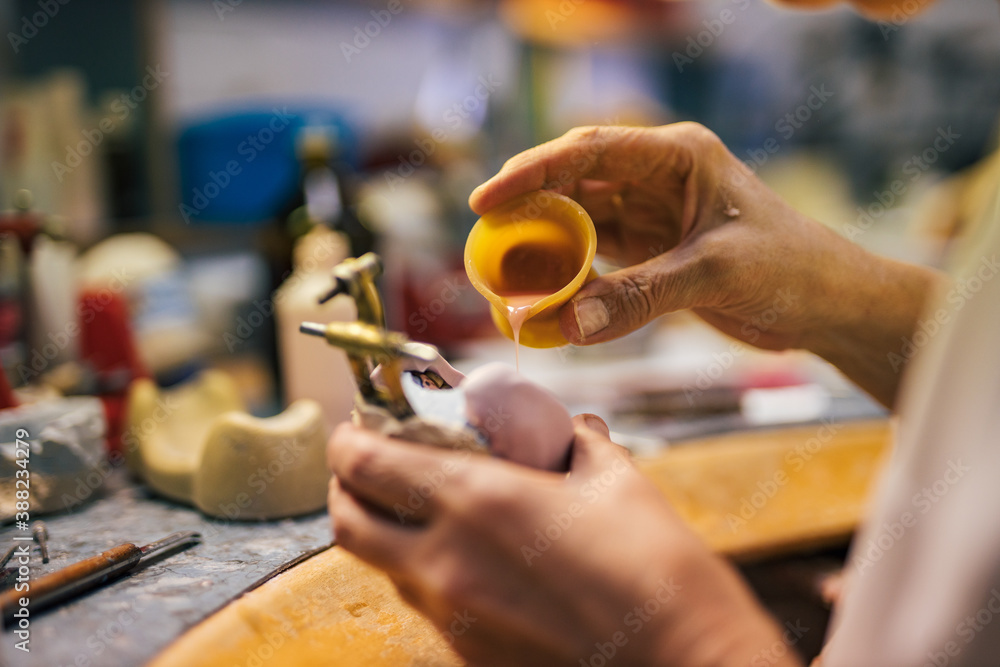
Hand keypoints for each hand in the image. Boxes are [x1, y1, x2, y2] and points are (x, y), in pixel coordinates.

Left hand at [327, 415, 801, 666]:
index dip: (348, 438)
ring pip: (384, 567)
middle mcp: (446, 562)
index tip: (358, 424)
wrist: (685, 663)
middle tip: (370, 464)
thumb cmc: (658, 567)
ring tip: (426, 507)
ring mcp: (454, 616)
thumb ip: (578, 443)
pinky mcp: (470, 655)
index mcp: (477, 502)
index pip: (366, 465)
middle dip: (346, 486)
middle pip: (348, 522)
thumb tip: (572, 425)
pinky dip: (428, 572)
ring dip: (388, 531)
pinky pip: (427, 603)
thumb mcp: (616, 481)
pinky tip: (474, 557)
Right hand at [470, 124, 946, 407]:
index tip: (487, 198)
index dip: (533, 170)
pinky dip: (568, 278)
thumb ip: (642, 295)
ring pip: (579, 221)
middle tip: (483, 237)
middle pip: (574, 182)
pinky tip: (544, 295)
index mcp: (678, 156)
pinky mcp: (651, 255)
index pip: (591, 150)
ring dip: (544, 246)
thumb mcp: (717, 274)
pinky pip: (595, 259)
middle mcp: (657, 179)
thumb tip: (566, 323)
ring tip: (503, 270)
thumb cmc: (791, 268)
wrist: (826, 305)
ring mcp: (651, 217)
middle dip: (527, 206)